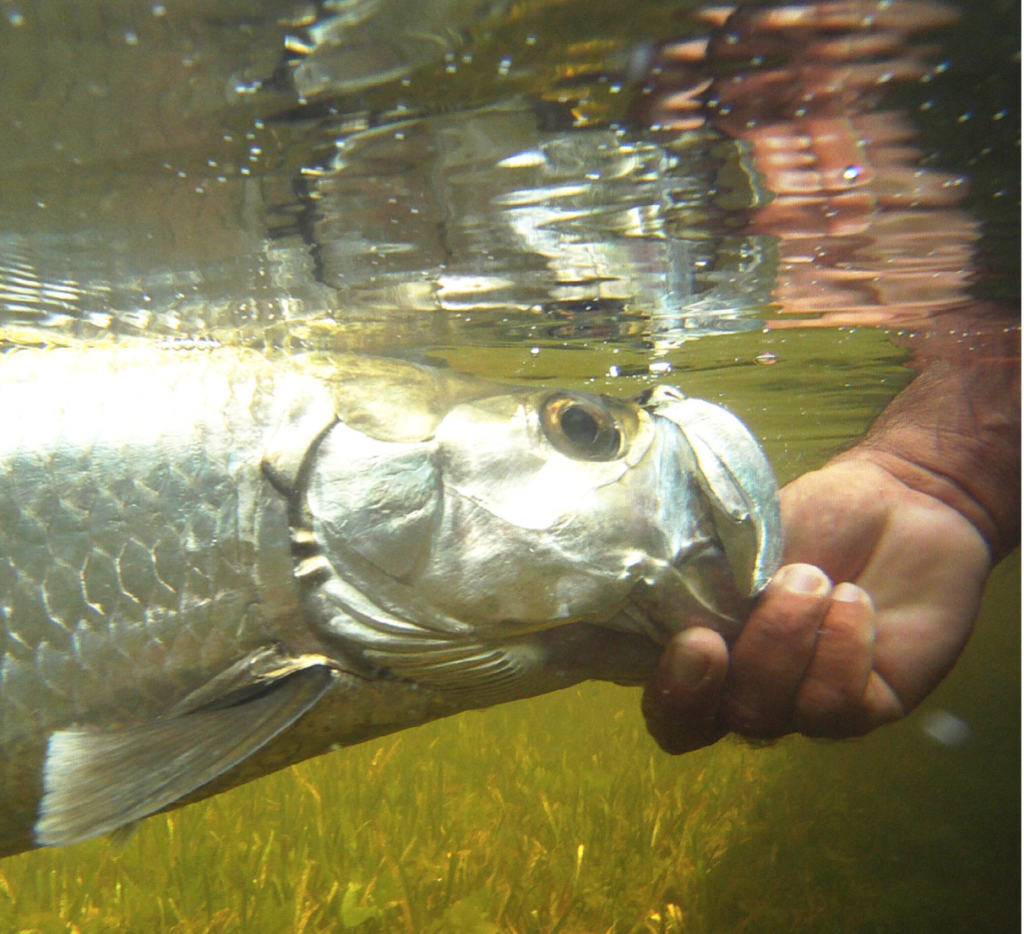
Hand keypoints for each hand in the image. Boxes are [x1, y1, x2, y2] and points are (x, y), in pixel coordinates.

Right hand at [642, 457, 992, 753]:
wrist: (900, 503)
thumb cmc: (814, 516)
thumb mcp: (744, 537)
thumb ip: (703, 576)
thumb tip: (670, 601)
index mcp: (701, 646)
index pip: (660, 697)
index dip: (664, 691)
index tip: (690, 640)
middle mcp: (742, 687)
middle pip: (699, 725)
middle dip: (702, 685)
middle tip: (712, 637)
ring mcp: (800, 703)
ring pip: (767, 713)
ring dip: (785, 636)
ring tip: (812, 577)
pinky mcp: (865, 707)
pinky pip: (834, 705)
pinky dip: (842, 644)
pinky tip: (854, 599)